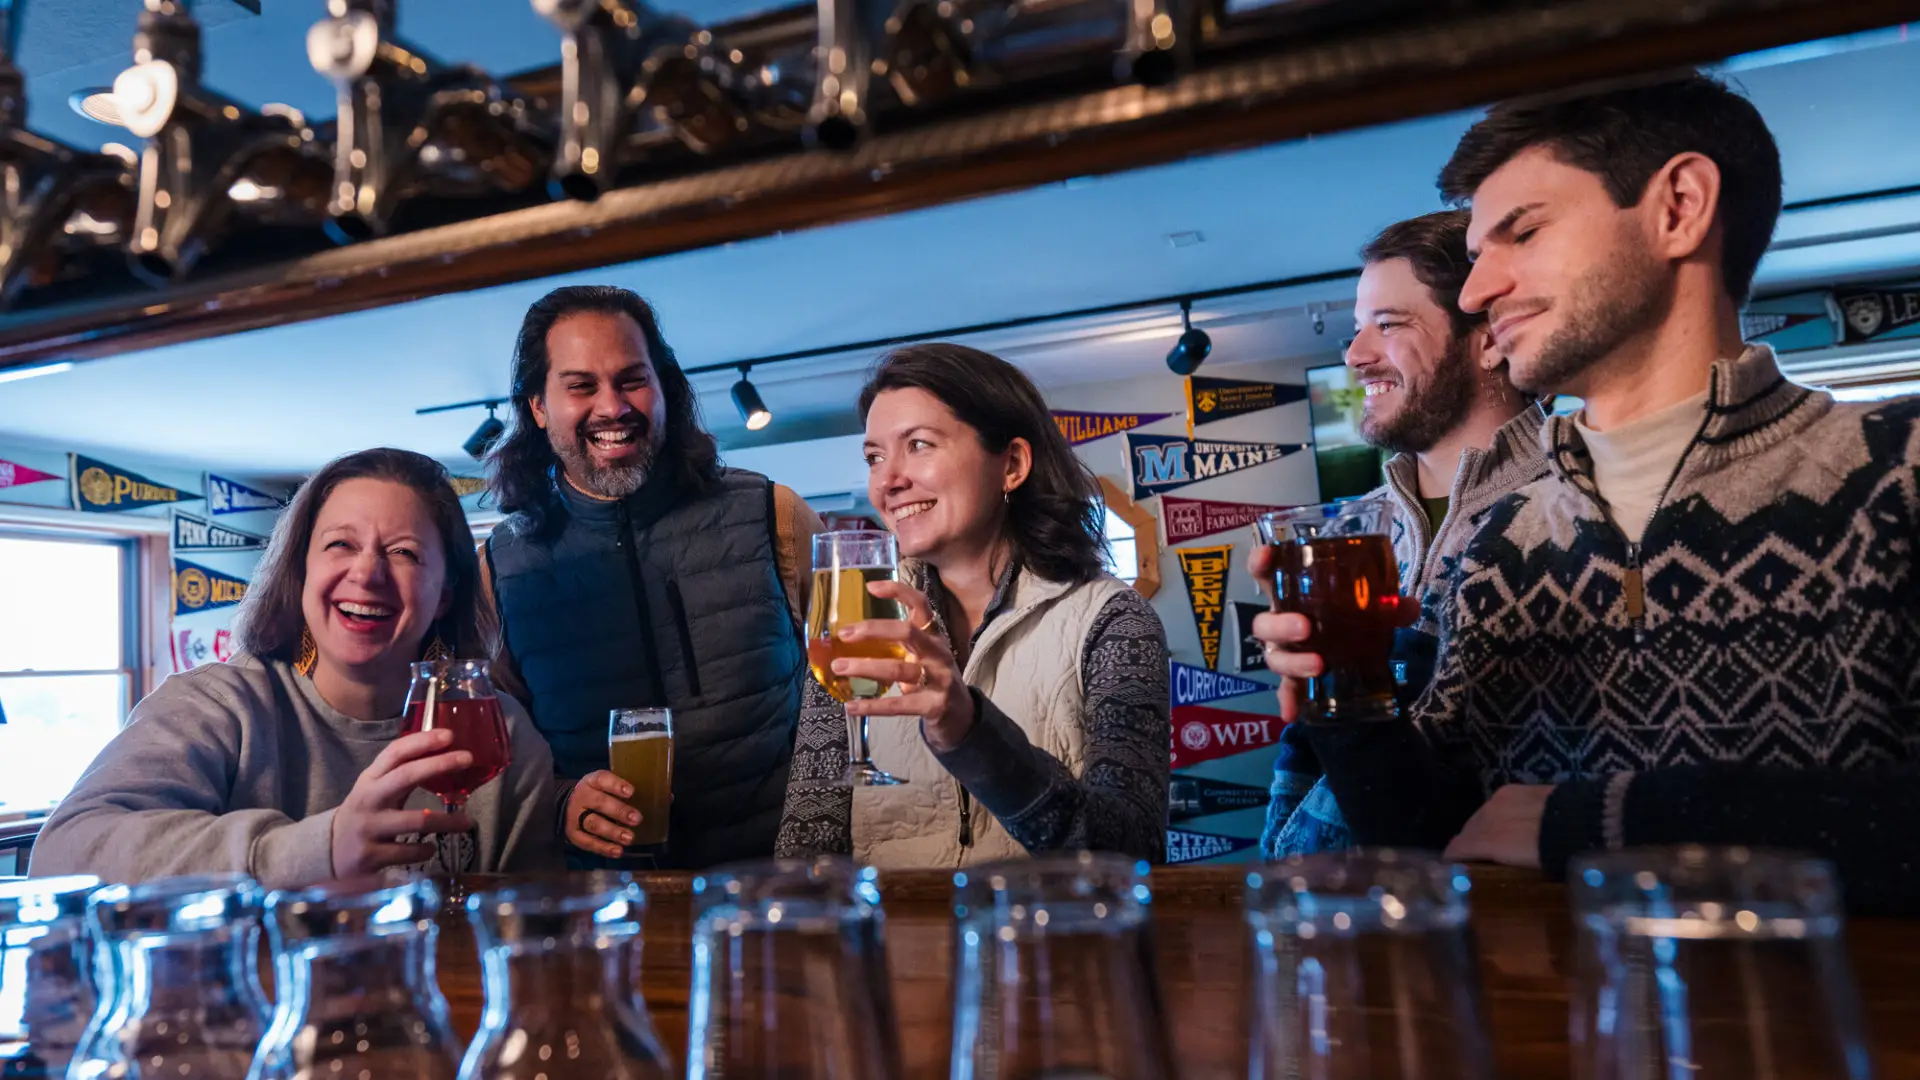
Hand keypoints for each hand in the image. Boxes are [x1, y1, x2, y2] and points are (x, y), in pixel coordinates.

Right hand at [331, 728, 475, 877]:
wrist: (328, 853)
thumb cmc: (364, 815)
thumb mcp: (375, 791)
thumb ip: (402, 776)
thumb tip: (445, 757)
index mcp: (370, 780)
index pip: (394, 753)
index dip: (422, 741)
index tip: (449, 735)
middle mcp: (368, 800)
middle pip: (406, 776)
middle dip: (440, 764)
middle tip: (468, 758)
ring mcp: (368, 828)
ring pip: (417, 821)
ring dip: (448, 821)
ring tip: (467, 823)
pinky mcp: (370, 856)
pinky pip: (409, 852)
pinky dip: (426, 850)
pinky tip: (430, 848)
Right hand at [565, 770, 642, 858]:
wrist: (567, 805)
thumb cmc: (597, 794)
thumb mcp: (607, 786)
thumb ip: (628, 791)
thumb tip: (665, 797)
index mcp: (591, 782)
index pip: (602, 779)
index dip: (616, 785)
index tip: (631, 792)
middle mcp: (582, 798)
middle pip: (600, 803)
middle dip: (619, 811)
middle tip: (637, 819)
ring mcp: (576, 817)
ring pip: (594, 824)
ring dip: (613, 832)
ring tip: (629, 838)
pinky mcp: (574, 834)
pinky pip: (588, 842)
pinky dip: (604, 848)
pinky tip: (618, 851)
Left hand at [834, 580, 974, 751]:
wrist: (960, 713)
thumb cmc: (933, 677)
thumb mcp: (923, 652)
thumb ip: (898, 641)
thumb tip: (852, 632)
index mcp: (933, 635)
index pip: (921, 604)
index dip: (898, 592)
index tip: (870, 587)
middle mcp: (938, 652)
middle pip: (907, 632)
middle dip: (873, 629)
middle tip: (844, 633)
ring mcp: (939, 679)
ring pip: (898, 669)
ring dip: (865, 667)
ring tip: (839, 667)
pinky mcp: (933, 705)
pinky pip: (898, 705)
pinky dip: (872, 706)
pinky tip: (851, 706)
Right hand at [1247, 545, 1419, 721]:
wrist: (1355, 646)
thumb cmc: (1349, 615)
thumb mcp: (1368, 605)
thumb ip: (1387, 604)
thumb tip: (1409, 607)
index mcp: (1292, 594)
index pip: (1266, 573)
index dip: (1259, 562)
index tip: (1267, 556)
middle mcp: (1281, 621)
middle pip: (1264, 623)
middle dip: (1281, 624)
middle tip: (1306, 627)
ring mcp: (1285, 651)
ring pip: (1274, 657)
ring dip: (1292, 662)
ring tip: (1318, 666)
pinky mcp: (1295, 678)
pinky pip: (1287, 690)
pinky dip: (1289, 700)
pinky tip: (1292, 714)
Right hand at [1443, 784, 1553, 867]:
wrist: (1591, 820)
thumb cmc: (1563, 853)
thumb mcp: (1532, 868)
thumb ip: (1504, 866)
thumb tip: (1491, 872)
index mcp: (1493, 840)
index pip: (1462, 847)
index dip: (1453, 858)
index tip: (1448, 867)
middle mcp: (1490, 816)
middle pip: (1468, 830)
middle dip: (1464, 843)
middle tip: (1465, 857)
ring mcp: (1501, 800)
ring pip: (1479, 816)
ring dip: (1477, 828)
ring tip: (1481, 841)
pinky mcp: (1514, 789)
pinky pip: (1493, 805)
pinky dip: (1491, 816)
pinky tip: (1498, 823)